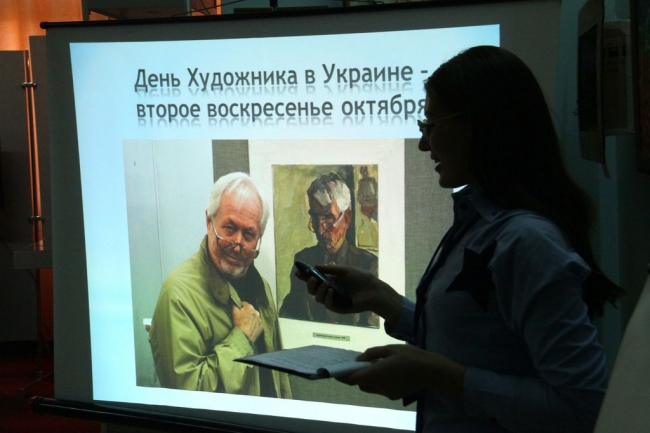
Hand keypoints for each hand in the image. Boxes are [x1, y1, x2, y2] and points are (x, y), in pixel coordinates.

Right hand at [232, 302, 262, 342]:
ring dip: (251, 318)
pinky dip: (254, 324)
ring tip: (246, 323)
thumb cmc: (239, 323)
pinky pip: (257, 323)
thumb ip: (234, 306)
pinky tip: (250, 327)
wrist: (245, 335)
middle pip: (250, 310)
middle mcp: (256, 312)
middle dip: (247, 312)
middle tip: (242, 317)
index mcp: (250, 307)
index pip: (244, 303)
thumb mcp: (234, 313)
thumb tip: (234, 303)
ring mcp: (259, 319)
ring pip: (255, 317)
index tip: (238, 309)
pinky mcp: (261, 326)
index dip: (240, 306)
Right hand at [295, 265, 402, 325]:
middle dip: (309, 284)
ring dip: (319, 290)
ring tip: (325, 283)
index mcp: (331, 281)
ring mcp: (334, 300)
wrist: (374, 289)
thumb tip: (315, 267)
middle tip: (311, 278)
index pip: (315, 279)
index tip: (297, 271)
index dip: (306, 276)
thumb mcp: (345, 271)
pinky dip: (327, 297)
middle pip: (313, 290)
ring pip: (318, 298)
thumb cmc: (362, 278)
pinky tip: (331, 291)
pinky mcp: (340, 308)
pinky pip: (328, 305)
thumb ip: (331, 270)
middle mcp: (331, 291)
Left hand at [337, 344, 465, 400]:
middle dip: (357, 376)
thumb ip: (372, 354)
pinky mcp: (395, 395)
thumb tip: (359, 359)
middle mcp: (379, 386)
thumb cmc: (411, 356)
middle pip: (361, 384)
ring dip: (368, 379)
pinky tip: (387, 371)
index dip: (343, 376)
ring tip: (375, 366)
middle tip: (359, 364)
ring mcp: (387, 393)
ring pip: (370, 388)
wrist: (432, 371)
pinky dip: (379, 382)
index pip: (352, 379)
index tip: (336, 372)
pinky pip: (381, 389)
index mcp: (376, 374)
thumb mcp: (390, 349)